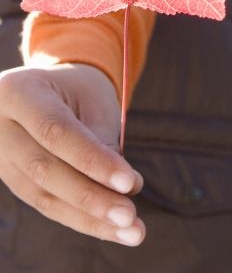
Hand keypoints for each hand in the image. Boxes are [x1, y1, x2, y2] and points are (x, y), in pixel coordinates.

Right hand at [0, 64, 144, 245]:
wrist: (52, 90)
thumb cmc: (79, 91)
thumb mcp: (93, 100)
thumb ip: (102, 139)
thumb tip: (124, 188)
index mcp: (19, 92)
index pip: (56, 132)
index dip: (93, 160)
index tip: (130, 182)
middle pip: (45, 170)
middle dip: (92, 198)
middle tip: (131, 217)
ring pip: (43, 196)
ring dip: (90, 218)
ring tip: (131, 230)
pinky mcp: (9, 180)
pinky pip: (45, 204)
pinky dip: (82, 218)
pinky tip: (112, 228)